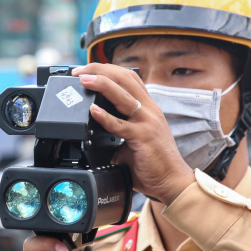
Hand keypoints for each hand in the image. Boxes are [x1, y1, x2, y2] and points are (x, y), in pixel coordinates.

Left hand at [72, 63, 194, 204]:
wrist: (172, 181)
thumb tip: (94, 130)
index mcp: (147, 108)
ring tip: (83, 79)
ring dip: (101, 83)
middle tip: (78, 70)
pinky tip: (93, 110)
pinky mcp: (144, 137)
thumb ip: (117, 130)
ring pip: (123, 95)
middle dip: (100, 69)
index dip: (108, 69)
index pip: (129, 78)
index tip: (87, 70)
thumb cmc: (153, 163)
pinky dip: (105, 116)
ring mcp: (148, 122)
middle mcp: (149, 110)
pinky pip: (121, 125)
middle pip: (125, 78)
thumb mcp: (134, 138)